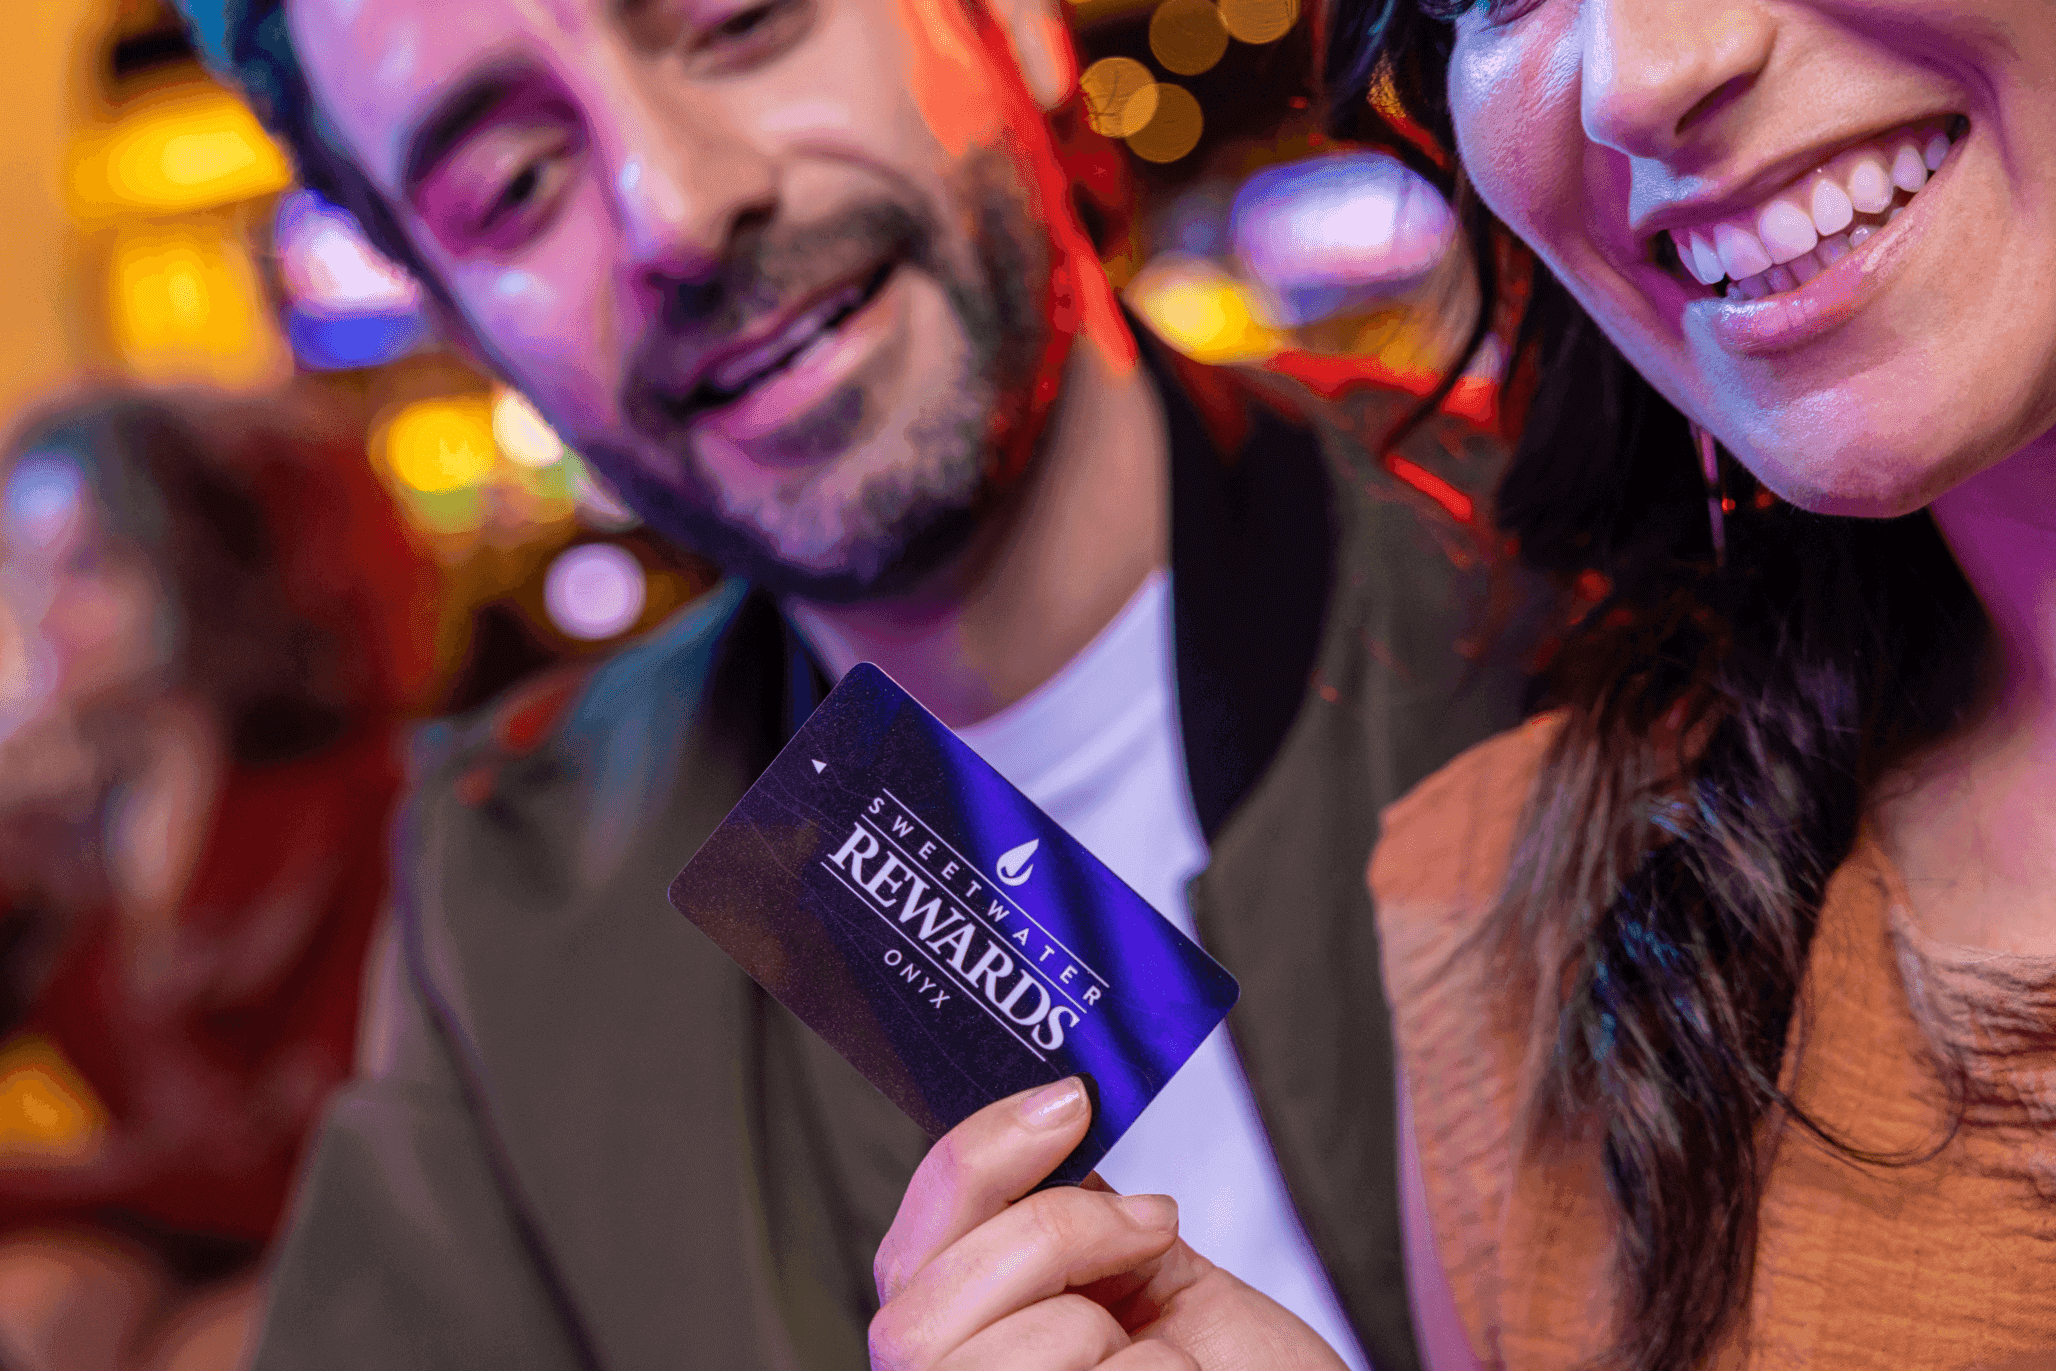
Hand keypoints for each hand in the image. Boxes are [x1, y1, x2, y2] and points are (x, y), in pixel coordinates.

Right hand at [870, 1079, 1349, 1370]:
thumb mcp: (1146, 1273)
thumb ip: (1069, 1216)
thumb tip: (1041, 1118)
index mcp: (958, 1341)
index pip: (907, 1246)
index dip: (976, 1156)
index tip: (1069, 1101)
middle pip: (924, 1297)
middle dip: (1051, 1233)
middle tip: (1151, 1226)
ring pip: (997, 1352)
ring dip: (1104, 1327)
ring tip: (1160, 1358)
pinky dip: (1163, 1369)